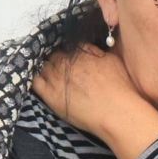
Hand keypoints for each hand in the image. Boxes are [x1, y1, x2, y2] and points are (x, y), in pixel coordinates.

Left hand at [32, 45, 157, 135]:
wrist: (116, 112)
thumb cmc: (121, 89)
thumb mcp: (114, 61)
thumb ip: (98, 52)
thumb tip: (91, 49)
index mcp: (81, 52)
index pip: (69, 46)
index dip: (70, 51)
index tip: (72, 56)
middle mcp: (65, 62)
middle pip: (54, 55)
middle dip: (56, 59)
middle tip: (62, 66)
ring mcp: (56, 78)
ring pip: (43, 66)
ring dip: (45, 67)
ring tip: (50, 74)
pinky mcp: (50, 94)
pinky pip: (35, 82)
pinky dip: (36, 78)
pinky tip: (39, 80)